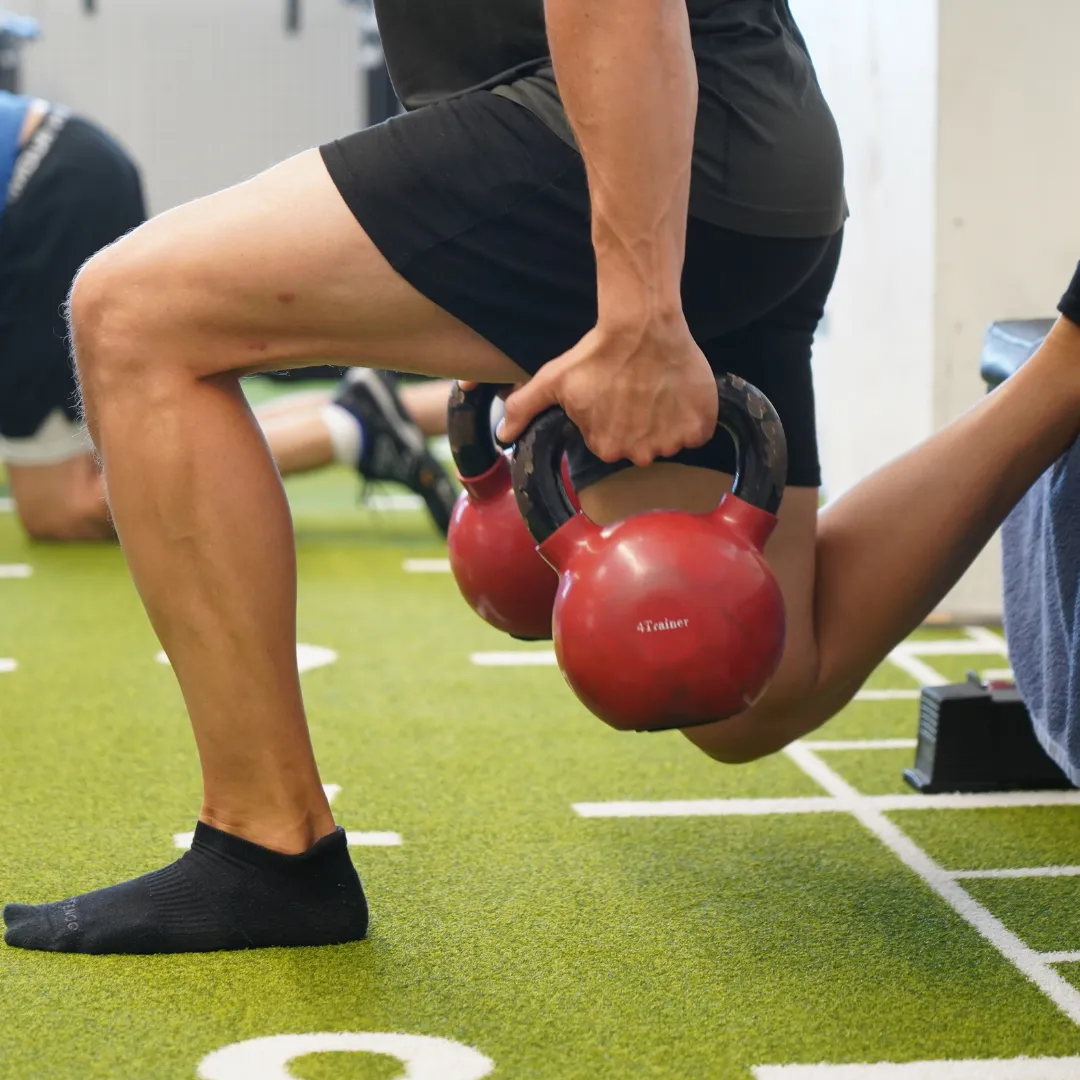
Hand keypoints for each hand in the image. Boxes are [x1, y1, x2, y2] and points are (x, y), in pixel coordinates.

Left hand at [498, 316, 717, 466]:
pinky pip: (696, 432)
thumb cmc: (597, 354)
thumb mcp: (555, 381)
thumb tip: (502, 437)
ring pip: (669, 439)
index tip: (616, 396)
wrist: (642, 325)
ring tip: (658, 389)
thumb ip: (525, 408)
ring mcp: (672, 441)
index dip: (613, 420)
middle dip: (640, 423)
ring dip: (666, 420)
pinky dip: (692, 418)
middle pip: (641, 444)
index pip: (611, 443)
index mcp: (606, 448)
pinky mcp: (699, 426)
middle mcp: (640, 453)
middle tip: (637, 391)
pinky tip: (678, 394)